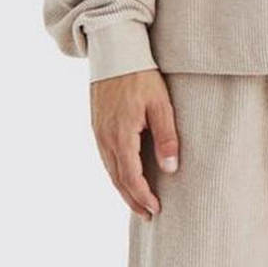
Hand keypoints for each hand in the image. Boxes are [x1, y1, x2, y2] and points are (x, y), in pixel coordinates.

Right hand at [90, 69, 179, 217]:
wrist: (114, 50)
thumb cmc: (141, 76)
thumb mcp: (161, 105)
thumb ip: (166, 137)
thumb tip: (170, 169)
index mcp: (121, 135)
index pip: (131, 177)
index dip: (143, 196)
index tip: (156, 209)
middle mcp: (105, 137)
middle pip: (118, 179)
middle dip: (133, 200)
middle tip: (148, 216)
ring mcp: (98, 132)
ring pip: (110, 170)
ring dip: (123, 189)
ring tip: (138, 203)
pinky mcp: (97, 126)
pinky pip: (105, 158)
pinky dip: (116, 174)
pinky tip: (125, 179)